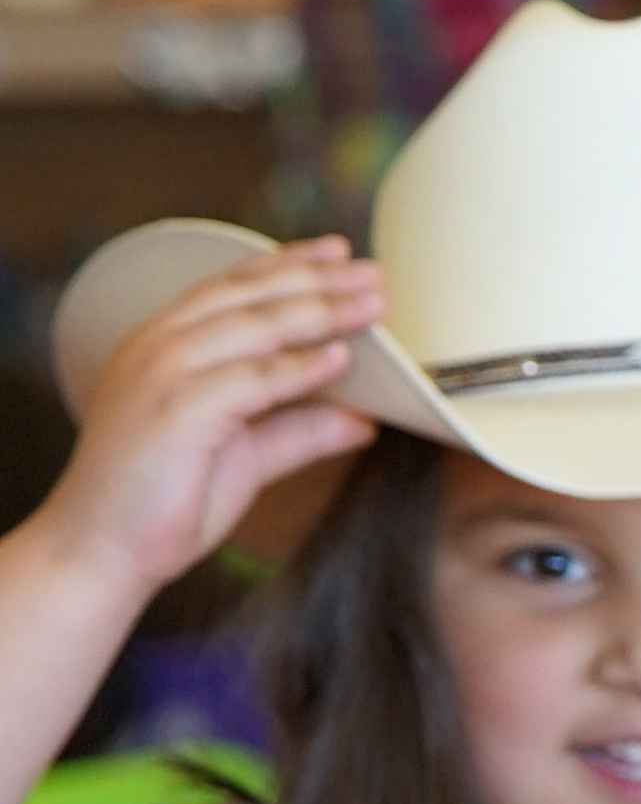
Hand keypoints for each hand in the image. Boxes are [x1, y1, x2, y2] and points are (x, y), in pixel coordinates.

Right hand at [22, 242, 383, 611]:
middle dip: (315, 280)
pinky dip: (297, 368)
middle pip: (248, 298)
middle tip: (375, 272)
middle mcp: (160, 347)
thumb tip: (365, 419)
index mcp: (167, 345)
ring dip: (318, 312)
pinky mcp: (175, 411)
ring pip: (251, 328)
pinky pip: (248, 381)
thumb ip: (300, 430)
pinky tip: (340, 360)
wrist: (102, 548)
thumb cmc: (164, 502)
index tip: (340, 254)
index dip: (287, 266)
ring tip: (373, 304)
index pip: (232, 288)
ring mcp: (162, 375)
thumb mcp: (248, 456)